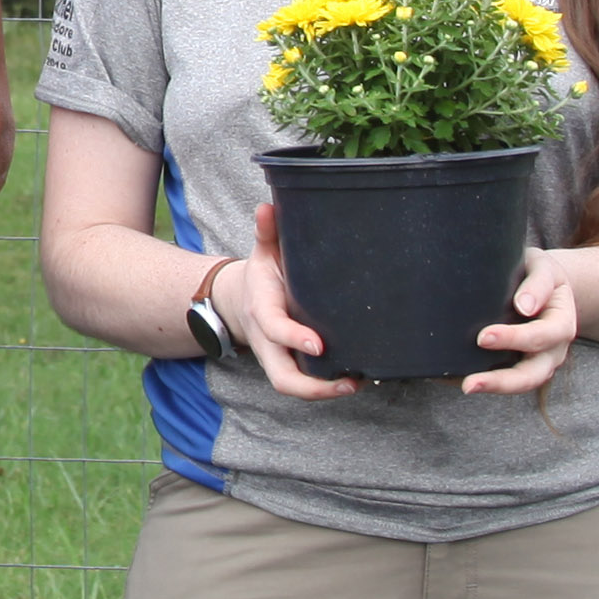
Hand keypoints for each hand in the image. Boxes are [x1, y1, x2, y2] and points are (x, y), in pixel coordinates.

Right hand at [225, 205, 357, 400]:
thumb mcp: (263, 252)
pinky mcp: (290, 364)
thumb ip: (268, 232)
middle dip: (312, 387)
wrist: (241, 300)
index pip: (274, 328)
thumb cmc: (263, 275)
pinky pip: (304, 382)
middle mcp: (267, 340)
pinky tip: (356, 377)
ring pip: (291, 386)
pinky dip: (327, 386)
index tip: (320, 344)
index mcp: (261, 309)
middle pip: (281, 377)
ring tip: (357, 382)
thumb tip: (267, 207)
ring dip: (323, 392)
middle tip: (348, 382)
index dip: (294, 338)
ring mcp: (278, 356)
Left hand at [463, 248, 577, 393]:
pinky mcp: (519, 365)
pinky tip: (454, 379)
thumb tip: (524, 306)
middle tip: (469, 383)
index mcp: (562, 323)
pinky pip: (504, 380)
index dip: (515, 339)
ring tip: (463, 387)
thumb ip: (538, 283)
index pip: (543, 335)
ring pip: (520, 384)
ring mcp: (538, 362)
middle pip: (533, 374)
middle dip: (502, 381)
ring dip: (492, 388)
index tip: (483, 337)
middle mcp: (553, 350)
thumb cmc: (539, 274)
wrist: (545, 286)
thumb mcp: (544, 268)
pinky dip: (484, 383)